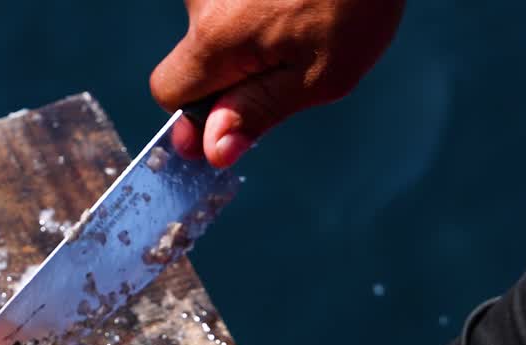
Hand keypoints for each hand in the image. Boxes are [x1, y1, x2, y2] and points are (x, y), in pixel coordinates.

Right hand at [154, 0, 405, 166]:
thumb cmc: (356, 3)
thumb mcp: (321, 75)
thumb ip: (259, 111)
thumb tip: (213, 150)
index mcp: (216, 38)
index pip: (169, 92)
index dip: (196, 117)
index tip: (229, 123)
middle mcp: (202, 0)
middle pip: (193, 58)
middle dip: (231, 74)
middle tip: (289, 63)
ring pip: (214, 29)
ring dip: (249, 39)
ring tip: (304, 23)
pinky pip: (229, 5)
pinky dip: (256, 12)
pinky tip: (296, 6)